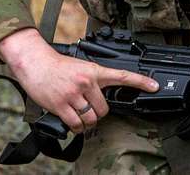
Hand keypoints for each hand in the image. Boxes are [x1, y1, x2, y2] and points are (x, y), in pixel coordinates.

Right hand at [0, 28, 157, 133]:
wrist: (35, 62)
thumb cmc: (57, 65)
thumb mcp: (80, 66)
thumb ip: (94, 79)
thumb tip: (103, 97)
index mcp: (94, 70)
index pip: (122, 75)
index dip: (140, 82)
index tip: (154, 87)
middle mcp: (86, 82)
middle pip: (104, 110)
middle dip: (97, 113)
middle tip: (88, 108)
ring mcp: (74, 94)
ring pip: (90, 119)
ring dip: (85, 122)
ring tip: (78, 114)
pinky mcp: (61, 105)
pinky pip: (76, 124)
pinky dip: (76, 127)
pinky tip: (72, 120)